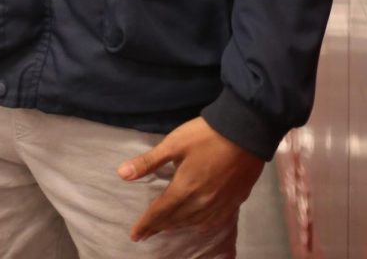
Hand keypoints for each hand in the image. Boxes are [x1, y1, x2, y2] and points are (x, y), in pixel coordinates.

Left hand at [117, 116, 263, 241]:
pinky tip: (196, 222)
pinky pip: (212, 221)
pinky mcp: (233, 201)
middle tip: (146, 233)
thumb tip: (122, 174)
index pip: (160, 212)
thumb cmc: (206, 135)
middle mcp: (201, 203)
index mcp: (184, 189)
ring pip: (193, 223)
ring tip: (166, 227)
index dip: (145, 224)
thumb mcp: (174, 143)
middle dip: (158, 227)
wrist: (245, 131)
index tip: (134, 234)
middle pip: (176, 220)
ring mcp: (219, 204)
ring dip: (177, 226)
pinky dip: (198, 224)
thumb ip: (149, 162)